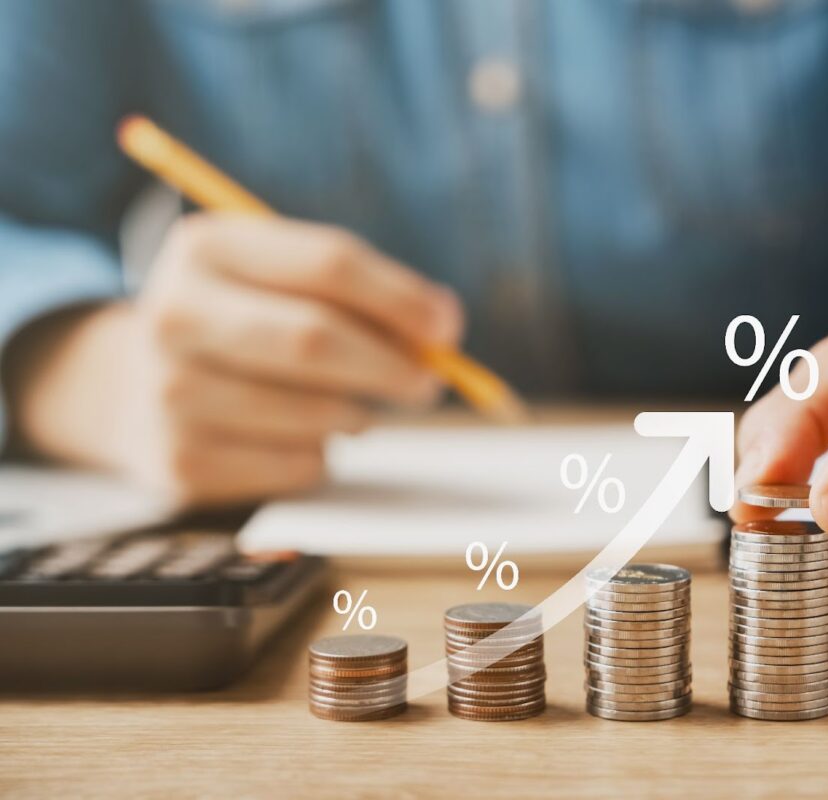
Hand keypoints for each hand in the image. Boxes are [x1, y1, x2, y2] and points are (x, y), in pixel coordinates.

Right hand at [11, 214, 462, 504]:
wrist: (133, 386)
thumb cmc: (243, 321)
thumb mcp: (280, 280)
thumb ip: (362, 294)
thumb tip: (441, 331)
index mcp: (207, 247)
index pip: (329, 264)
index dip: (402, 298)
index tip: (449, 328)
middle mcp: (174, 314)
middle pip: (316, 340)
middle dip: (391, 365)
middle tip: (429, 382)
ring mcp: (169, 393)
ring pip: (315, 412)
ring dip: (358, 414)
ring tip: (353, 405)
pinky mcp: (180, 462)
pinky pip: (297, 464)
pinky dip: (324, 454)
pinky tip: (302, 435)